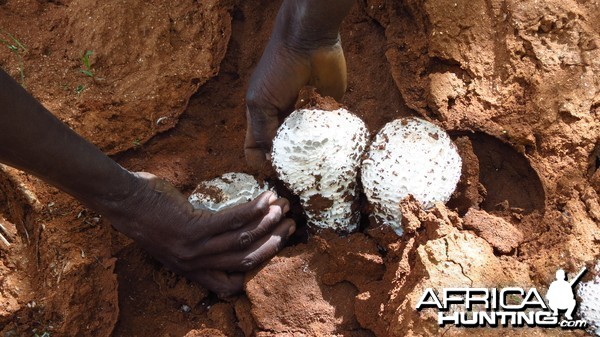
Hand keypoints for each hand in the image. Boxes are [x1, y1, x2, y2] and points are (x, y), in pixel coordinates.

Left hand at [99, 172, 295, 296]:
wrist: (124, 203)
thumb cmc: (149, 214)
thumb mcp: (175, 238)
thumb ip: (200, 241)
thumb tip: (229, 228)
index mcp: (191, 270)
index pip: (230, 284)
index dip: (256, 269)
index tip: (274, 249)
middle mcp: (194, 265)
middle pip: (245, 261)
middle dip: (272, 243)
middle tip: (289, 225)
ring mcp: (194, 249)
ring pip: (243, 240)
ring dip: (267, 223)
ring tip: (283, 208)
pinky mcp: (193, 228)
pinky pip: (232, 220)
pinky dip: (253, 209)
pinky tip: (266, 198)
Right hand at [244, 0, 353, 170]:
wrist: (310, 42)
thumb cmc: (279, 69)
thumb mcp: (261, 102)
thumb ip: (263, 132)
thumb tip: (270, 161)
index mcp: (262, 118)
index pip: (254, 149)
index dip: (260, 163)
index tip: (272, 172)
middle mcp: (283, 121)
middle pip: (283, 152)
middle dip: (289, 165)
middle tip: (299, 176)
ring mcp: (305, 118)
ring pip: (307, 147)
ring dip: (311, 157)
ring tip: (317, 167)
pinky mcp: (327, 112)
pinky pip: (328, 134)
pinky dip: (329, 142)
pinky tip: (332, 150)